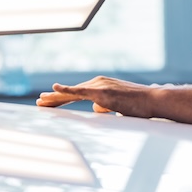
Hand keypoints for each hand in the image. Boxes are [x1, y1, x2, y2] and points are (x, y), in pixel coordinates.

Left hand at [36, 76, 157, 116]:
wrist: (153, 101)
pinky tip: (53, 89)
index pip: (77, 93)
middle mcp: (98, 82)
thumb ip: (105, 106)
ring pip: (71, 93)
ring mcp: (99, 86)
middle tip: (39, 102)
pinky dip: (66, 91)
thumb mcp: (118, 106)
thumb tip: (95, 108)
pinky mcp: (101, 92)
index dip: (62, 99)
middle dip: (53, 99)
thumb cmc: (139, 106)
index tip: (48, 102)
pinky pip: (79, 92)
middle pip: (71, 93)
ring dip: (55, 99)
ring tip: (40, 102)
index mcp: (101, 85)